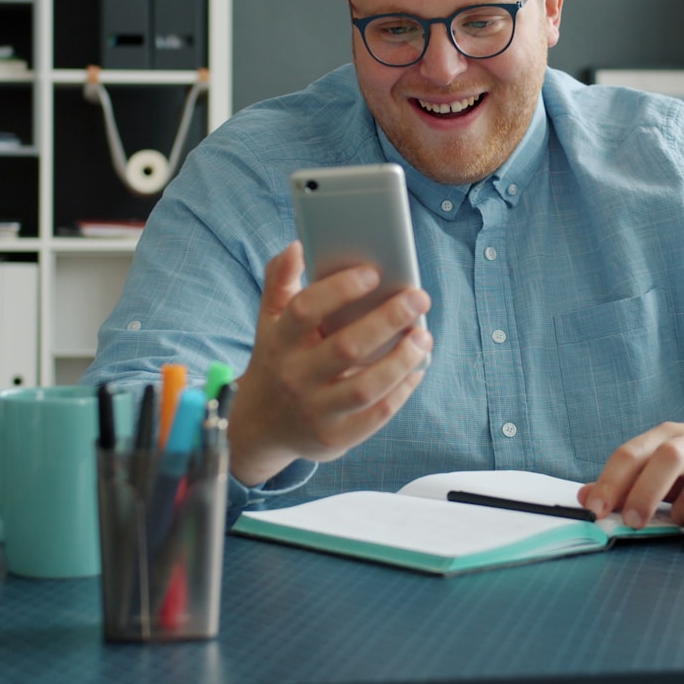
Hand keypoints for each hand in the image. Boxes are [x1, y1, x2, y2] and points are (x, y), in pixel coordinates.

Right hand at [227, 241, 432, 485]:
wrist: (260, 426)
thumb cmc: (277, 360)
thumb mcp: (269, 321)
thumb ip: (279, 281)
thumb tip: (296, 246)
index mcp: (278, 342)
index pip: (305, 310)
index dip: (338, 289)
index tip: (373, 272)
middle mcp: (293, 378)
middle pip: (345, 348)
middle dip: (387, 320)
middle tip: (419, 298)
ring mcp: (314, 411)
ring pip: (365, 387)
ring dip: (402, 359)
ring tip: (423, 335)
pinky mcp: (334, 438)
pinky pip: (376, 415)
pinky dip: (401, 390)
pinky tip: (417, 367)